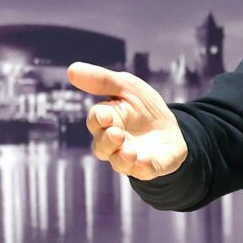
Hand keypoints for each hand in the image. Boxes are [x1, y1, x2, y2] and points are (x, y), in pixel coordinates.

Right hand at [66, 63, 188, 180]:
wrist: (171, 127)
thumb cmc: (141, 107)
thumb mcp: (126, 87)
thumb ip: (102, 81)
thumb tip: (71, 70)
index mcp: (106, 121)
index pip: (96, 121)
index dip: (99, 119)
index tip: (105, 115)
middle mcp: (113, 143)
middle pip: (101, 146)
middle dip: (107, 140)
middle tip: (116, 133)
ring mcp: (130, 157)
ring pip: (119, 163)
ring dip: (122, 158)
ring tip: (129, 151)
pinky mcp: (149, 167)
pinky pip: (142, 172)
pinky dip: (142, 168)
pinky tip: (144, 161)